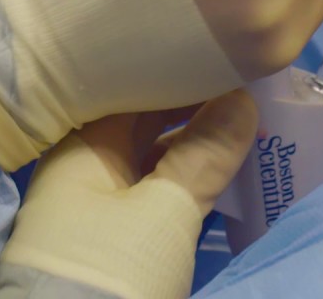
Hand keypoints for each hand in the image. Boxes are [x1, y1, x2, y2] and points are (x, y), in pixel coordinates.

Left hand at [0, 91, 257, 298]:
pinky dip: (183, 179)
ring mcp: (91, 207)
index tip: (223, 56)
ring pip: (147, 159)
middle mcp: (79, 168)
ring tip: (241, 129)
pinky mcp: (107, 242)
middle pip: (138, 122)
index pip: (129, 85)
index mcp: (80, 145)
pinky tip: (216, 176)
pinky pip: (150, 191)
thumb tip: (241, 101)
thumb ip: (205, 153)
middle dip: (189, 107)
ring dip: (191, 145)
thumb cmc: (112, 267)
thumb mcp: (167, 209)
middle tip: (243, 89)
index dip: (177, 70)